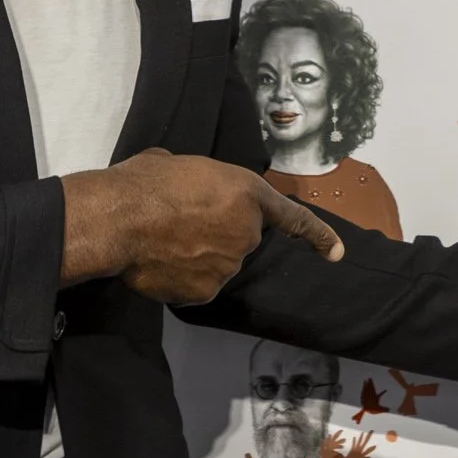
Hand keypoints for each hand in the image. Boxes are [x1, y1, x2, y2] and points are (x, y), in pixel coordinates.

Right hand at [61, 149, 342, 304]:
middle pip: (239, 239)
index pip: (293, 218)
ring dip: (196, 256)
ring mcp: (229, 266)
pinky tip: (158, 263)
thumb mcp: (180, 165)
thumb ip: (201, 182)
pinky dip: (181, 278)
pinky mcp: (206, 292)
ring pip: (217, 264)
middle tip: (178, 221)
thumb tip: (187, 190)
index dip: (318, 235)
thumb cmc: (147, 181)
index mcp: (247, 193)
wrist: (120, 219)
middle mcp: (247, 233)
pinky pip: (196, 285)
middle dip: (216, 233)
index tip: (337, 253)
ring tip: (162, 239)